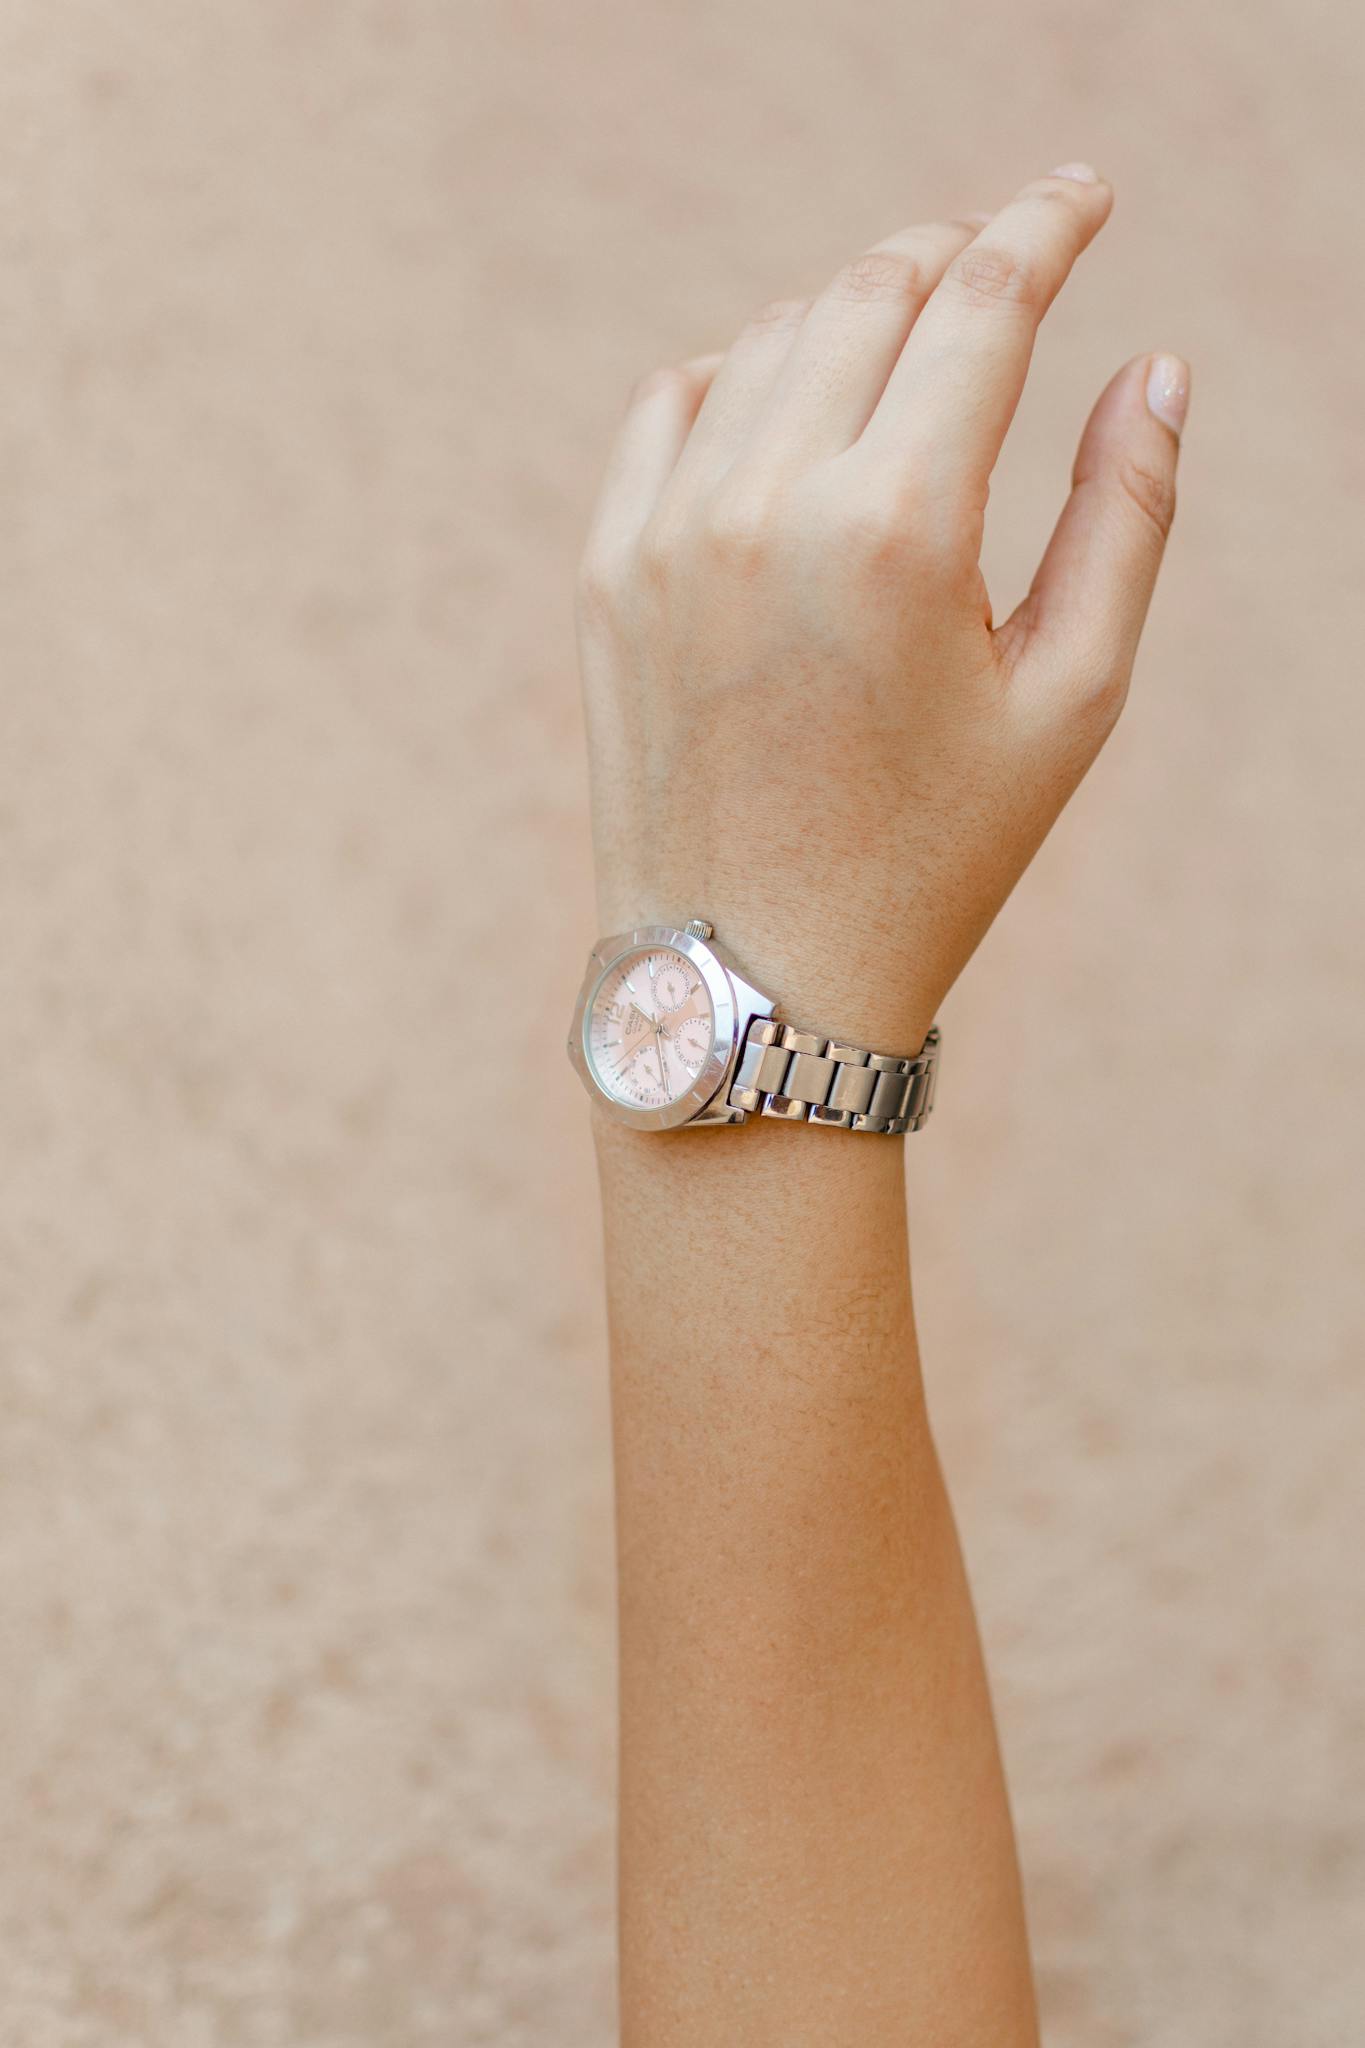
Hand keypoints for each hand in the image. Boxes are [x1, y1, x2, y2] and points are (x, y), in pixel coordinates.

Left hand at [577, 165, 1186, 1051]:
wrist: (757, 987)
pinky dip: (738, 374)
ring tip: (911, 350)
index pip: (983, 301)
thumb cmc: (935, 859)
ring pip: (770, 338)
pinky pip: (669, 403)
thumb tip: (1154, 366)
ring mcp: (667, 536)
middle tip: (1006, 259)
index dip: (1047, 224)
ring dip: (853, 316)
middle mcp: (768, 506)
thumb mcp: (1070, 702)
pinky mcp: (605, 574)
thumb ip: (1125, 516)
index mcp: (899, 530)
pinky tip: (788, 406)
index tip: (1084, 194)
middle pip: (872, 292)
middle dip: (954, 253)